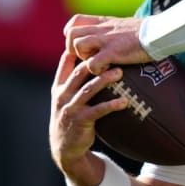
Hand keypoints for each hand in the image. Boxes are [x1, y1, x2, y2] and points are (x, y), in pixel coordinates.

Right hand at [49, 51, 127, 182]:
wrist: (65, 147)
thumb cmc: (72, 116)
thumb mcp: (67, 97)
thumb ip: (76, 79)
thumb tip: (93, 57)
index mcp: (59, 85)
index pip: (65, 62)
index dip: (77, 49)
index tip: (93, 38)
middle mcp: (62, 95)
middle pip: (78, 72)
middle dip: (94, 61)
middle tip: (112, 52)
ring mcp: (70, 108)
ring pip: (88, 89)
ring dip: (104, 80)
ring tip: (119, 73)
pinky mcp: (80, 121)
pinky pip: (98, 111)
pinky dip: (112, 105)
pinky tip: (125, 101)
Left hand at [65, 14, 151, 74]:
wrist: (159, 32)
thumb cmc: (146, 32)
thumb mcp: (124, 25)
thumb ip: (113, 29)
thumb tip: (112, 35)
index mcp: (104, 22)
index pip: (76, 21)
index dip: (71, 33)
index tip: (80, 43)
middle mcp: (102, 29)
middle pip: (71, 33)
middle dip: (72, 48)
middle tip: (85, 56)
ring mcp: (106, 40)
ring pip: (78, 45)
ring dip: (83, 57)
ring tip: (95, 62)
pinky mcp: (113, 52)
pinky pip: (92, 63)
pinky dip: (95, 70)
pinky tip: (106, 70)